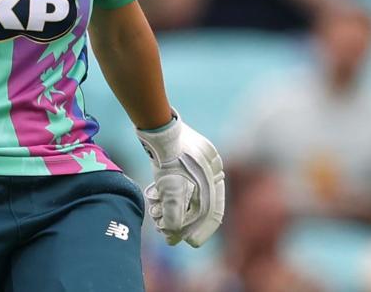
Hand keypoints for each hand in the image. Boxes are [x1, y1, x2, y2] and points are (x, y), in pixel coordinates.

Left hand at [136, 110, 225, 246]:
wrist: (155, 127)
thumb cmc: (168, 156)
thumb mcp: (171, 187)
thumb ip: (174, 212)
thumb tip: (172, 234)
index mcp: (214, 175)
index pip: (213, 211)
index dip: (202, 230)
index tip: (191, 243)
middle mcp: (209, 168)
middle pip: (200, 204)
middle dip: (185, 221)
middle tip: (171, 234)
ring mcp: (195, 162)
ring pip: (187, 194)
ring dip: (174, 209)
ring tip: (159, 220)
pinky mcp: (180, 158)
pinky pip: (179, 182)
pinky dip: (169, 195)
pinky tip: (156, 201)